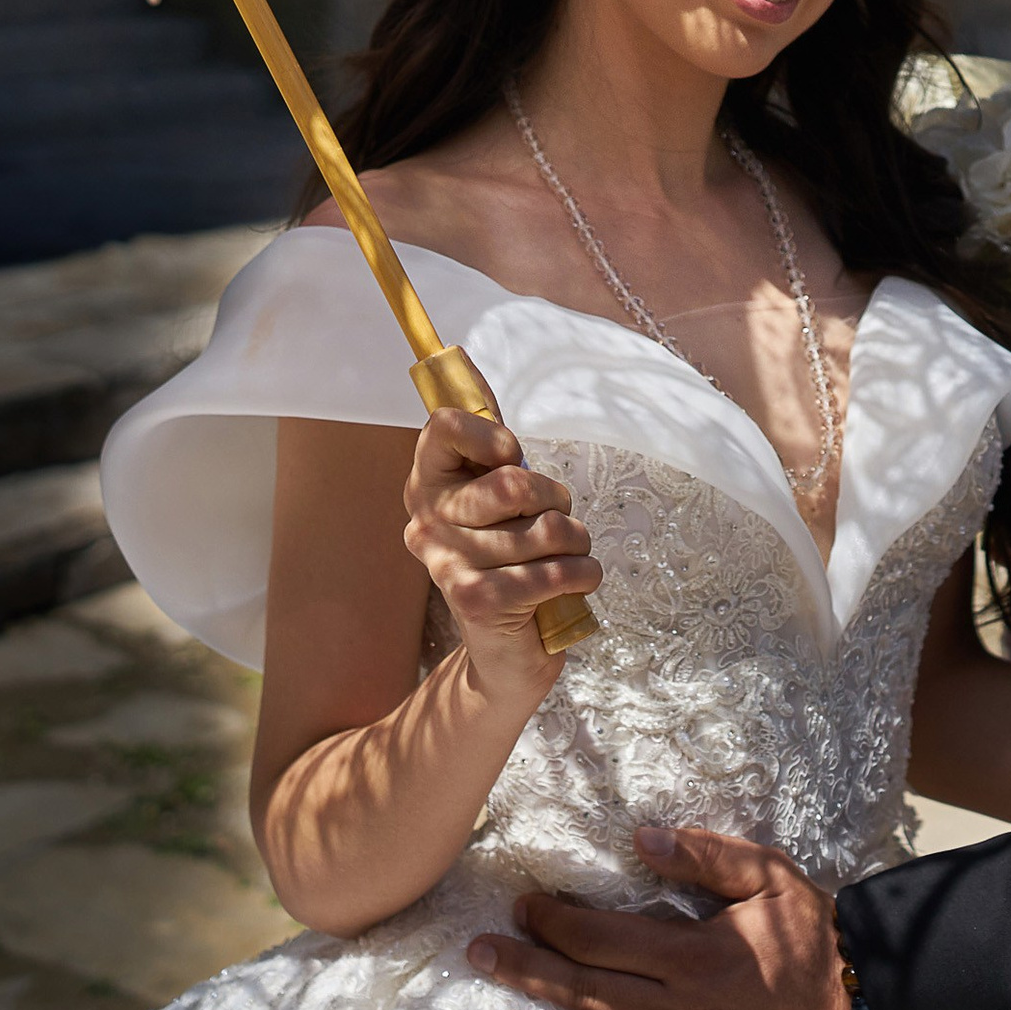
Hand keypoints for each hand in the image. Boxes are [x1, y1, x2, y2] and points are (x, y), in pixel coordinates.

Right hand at [402, 407, 598, 699]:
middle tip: (551, 522)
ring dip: (576, 543)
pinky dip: (585, 574)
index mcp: (426, 486)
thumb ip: (486, 436)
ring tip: (565, 558)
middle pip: (513, 480)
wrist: (506, 656)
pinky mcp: (479, 601)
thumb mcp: (498, 497)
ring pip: (549, 528)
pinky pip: (560, 569)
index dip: (492, 437)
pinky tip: (575, 583)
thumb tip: (458, 353)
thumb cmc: (511, 562)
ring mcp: (449, 564)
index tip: (510, 457)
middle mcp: (426, 522)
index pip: (443, 427)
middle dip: (556, 501)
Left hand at [465, 826, 861, 1009]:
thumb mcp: (771, 877)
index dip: (556, 921)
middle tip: (479, 956)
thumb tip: (641, 837)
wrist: (886, 1008)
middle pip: (594, 991)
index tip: (522, 906)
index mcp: (697, 953)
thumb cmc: (825, 937)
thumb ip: (705, 856)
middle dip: (530, 972)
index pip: (606, 937)